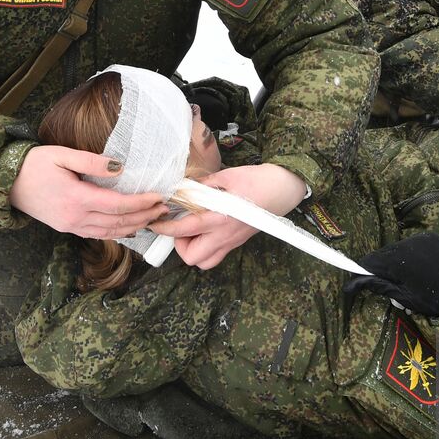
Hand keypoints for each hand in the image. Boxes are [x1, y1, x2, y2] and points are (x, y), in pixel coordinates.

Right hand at [11, 145, 167, 236]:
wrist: (6, 182)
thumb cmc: (34, 164)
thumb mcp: (62, 155)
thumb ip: (92, 161)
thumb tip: (119, 168)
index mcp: (76, 198)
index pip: (118, 205)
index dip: (142, 203)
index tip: (160, 196)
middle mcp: (75, 217)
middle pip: (118, 221)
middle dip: (145, 216)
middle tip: (165, 209)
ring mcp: (71, 226)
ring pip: (111, 232)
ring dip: (135, 226)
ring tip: (154, 218)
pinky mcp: (67, 228)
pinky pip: (98, 235)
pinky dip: (118, 232)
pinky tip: (131, 228)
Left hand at [147, 164, 305, 269]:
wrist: (282, 189)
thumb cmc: (256, 180)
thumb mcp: (226, 177)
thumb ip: (201, 185)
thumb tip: (182, 188)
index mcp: (221, 218)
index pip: (185, 230)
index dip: (166, 228)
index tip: (156, 222)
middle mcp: (225, 236)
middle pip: (193, 258)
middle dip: (180, 245)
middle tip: (182, 226)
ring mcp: (232, 241)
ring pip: (205, 262)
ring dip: (193, 250)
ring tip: (194, 230)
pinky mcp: (237, 242)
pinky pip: (216, 255)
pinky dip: (206, 247)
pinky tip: (207, 230)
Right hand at [342, 232, 438, 318]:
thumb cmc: (435, 300)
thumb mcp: (404, 297)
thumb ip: (377, 286)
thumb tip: (349, 286)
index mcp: (403, 261)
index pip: (372, 261)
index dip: (365, 271)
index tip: (363, 282)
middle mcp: (411, 244)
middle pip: (383, 254)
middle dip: (381, 268)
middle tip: (389, 285)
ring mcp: (422, 238)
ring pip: (396, 249)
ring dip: (394, 262)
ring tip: (404, 278)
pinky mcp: (430, 236)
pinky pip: (410, 244)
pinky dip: (407, 255)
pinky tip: (415, 268)